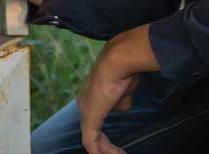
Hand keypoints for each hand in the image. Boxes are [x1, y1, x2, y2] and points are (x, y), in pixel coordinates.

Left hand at [77, 25, 156, 153]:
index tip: (117, 143)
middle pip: (92, 132)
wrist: (117, 63)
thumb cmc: (123, 70)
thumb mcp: (124, 88)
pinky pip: (91, 144)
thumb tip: (122, 106)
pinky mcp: (89, 120)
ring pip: (92, 140)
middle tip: (119, 153)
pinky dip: (101, 153)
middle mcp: (84, 104)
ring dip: (107, 150)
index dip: (104, 134)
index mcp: (90, 95)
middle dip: (105, 146)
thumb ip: (122, 100)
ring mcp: (85, 113)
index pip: (94, 120)